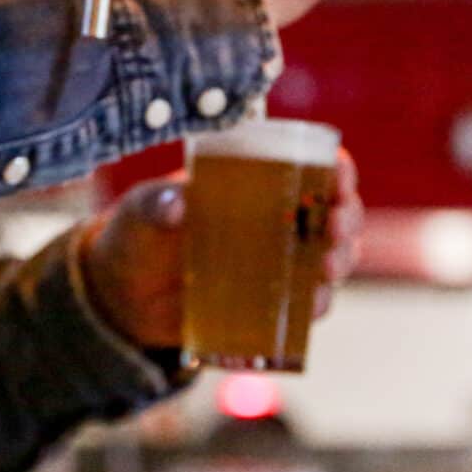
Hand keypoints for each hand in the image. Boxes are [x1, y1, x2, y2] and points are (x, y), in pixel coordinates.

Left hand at [78, 148, 364, 351]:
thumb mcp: (138, 213)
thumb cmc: (137, 237)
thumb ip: (153, 204)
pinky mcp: (271, 303)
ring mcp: (278, 263)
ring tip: (327, 268)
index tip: (339, 177)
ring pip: (332, 258)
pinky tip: (313, 305)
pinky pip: (307, 305)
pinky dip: (317, 305)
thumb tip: (177, 203)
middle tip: (334, 228)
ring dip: (342, 261)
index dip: (337, 168)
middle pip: (334, 213)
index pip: (311, 166)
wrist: (123, 296)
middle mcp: (277, 219)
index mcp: (254, 182)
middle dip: (347, 219)